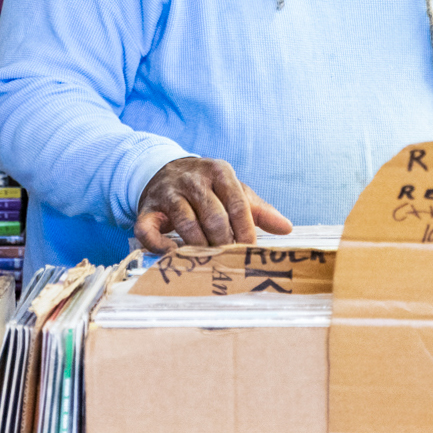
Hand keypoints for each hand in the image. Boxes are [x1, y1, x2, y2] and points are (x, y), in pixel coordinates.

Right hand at [133, 156, 291, 253]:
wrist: (164, 170)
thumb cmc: (207, 187)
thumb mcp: (234, 191)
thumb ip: (259, 210)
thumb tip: (286, 228)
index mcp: (220, 172)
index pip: (238, 205)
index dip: (246, 232)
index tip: (250, 252)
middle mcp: (193, 180)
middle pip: (214, 216)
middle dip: (224, 242)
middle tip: (229, 261)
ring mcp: (168, 193)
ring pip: (186, 223)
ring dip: (199, 247)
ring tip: (208, 262)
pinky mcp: (146, 208)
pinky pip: (148, 230)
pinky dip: (160, 247)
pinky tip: (174, 256)